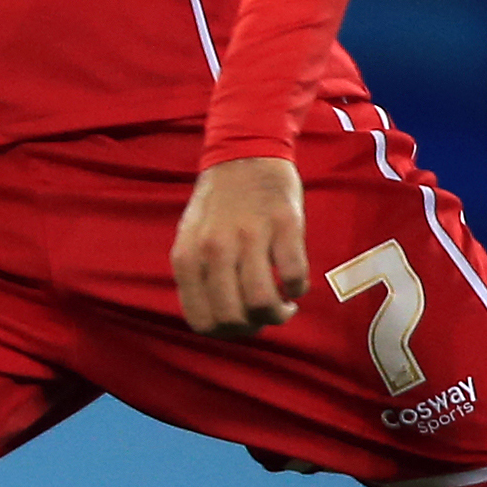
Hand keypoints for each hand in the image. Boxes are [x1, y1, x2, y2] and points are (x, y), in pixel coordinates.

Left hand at [172, 156, 307, 340]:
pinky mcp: (284, 225)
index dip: (227, 333)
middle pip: (233, 318)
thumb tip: (219, 321)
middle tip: (265, 317)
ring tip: (284, 304)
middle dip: (254, 328)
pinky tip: (295, 281)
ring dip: (278, 314)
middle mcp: (213, 249)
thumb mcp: (191, 240)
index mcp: (187, 258)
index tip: (242, 324)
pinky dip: (299, 288)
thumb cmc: (219, 204)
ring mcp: (249, 237)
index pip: (202, 322)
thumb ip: (198, 278)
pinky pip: (295, 276)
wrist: (245, 153)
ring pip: (262, 302)